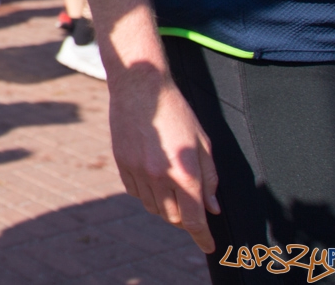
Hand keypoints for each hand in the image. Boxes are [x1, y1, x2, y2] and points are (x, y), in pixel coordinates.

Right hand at [107, 66, 220, 251]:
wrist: (140, 87)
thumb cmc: (177, 113)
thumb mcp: (203, 144)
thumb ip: (210, 179)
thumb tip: (212, 207)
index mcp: (185, 173)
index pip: (194, 220)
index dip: (203, 238)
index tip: (209, 247)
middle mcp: (159, 177)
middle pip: (173, 217)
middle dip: (185, 218)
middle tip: (191, 205)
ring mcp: (137, 171)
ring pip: (153, 207)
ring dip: (165, 205)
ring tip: (172, 186)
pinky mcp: (122, 163)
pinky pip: (135, 192)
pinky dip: (146, 193)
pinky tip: (153, 176)